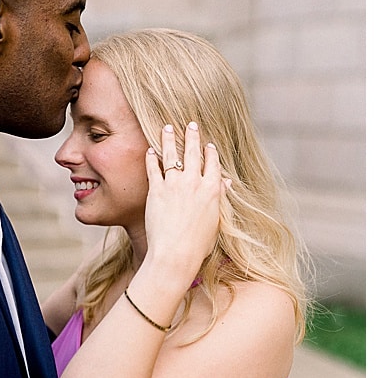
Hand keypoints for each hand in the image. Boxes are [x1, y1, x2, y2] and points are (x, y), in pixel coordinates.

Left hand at [144, 122, 226, 275]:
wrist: (176, 252)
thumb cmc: (198, 244)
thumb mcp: (216, 220)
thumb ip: (219, 197)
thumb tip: (227, 182)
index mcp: (212, 190)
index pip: (213, 164)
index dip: (210, 152)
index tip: (209, 144)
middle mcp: (195, 183)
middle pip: (194, 153)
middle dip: (192, 136)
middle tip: (190, 124)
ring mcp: (175, 185)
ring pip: (173, 155)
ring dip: (170, 139)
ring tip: (167, 127)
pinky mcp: (156, 190)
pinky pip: (153, 168)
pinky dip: (151, 158)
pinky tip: (150, 150)